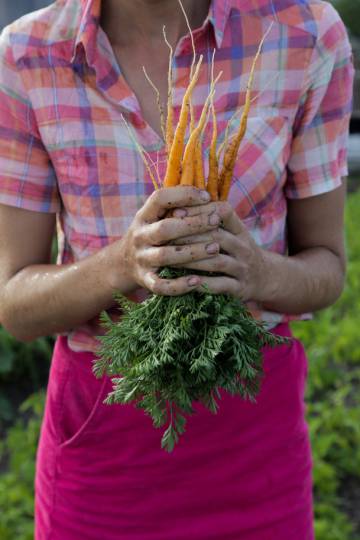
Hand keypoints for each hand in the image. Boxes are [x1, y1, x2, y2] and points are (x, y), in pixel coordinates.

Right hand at [107, 187, 221, 295]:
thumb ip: (176, 207)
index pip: (160, 199)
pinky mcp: (145, 281)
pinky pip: (162, 286)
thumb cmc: (152, 235)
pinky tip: (198, 281)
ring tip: (216, 248)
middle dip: (193, 224)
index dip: (184, 195)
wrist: (123, 264)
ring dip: (192, 252)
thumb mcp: (156, 217)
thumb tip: (210, 195)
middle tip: (216, 221)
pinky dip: (179, 285)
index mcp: (143, 216)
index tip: (207, 196)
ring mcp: (141, 259)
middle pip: (164, 229)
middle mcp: (140, 236)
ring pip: (165, 256)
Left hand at [171, 201, 265, 301]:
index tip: (175, 211)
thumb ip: (210, 220)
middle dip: (189, 235)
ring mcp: (242, 268)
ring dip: (192, 260)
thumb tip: (175, 205)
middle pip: (216, 236)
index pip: (223, 211)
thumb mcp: (232, 232)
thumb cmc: (237, 251)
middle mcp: (243, 247)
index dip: (200, 209)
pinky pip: (220, 285)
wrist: (265, 278)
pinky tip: (187, 282)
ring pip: (216, 261)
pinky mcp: (239, 288)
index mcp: (239, 230)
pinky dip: (203, 284)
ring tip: (170, 259)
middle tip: (165, 237)